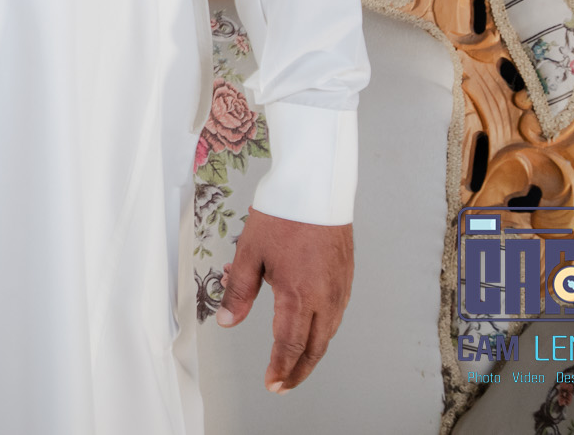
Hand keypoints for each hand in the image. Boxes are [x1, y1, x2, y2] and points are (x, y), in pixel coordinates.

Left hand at [217, 208, 353, 391]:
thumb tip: (228, 321)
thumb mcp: (250, 253)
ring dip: (310, 352)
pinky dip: (321, 330)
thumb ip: (240, 291)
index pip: (290, 345)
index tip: (271, 384)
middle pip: (314, 347)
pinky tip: (307, 328)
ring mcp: (339, 289)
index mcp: (299, 295)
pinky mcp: (345, 279)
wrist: (317, 188)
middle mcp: (325, 298)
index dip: (280, 368)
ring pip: (327, 333)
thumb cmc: (282, 216)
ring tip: (291, 362)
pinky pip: (335, 315)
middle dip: (298, 371)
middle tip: (282, 385)